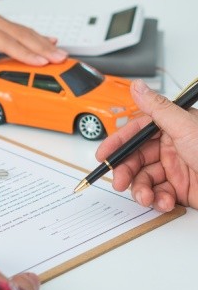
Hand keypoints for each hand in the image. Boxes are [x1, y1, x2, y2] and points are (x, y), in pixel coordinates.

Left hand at [0, 8, 67, 78]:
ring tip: (59, 53)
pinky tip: (50, 40)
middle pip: (21, 34)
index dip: (25, 53)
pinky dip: (38, 36)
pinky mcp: (2, 23)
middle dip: (42, 47)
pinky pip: (22, 29)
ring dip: (44, 43)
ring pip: (25, 31)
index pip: (7, 42)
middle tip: (59, 57)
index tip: (41, 62)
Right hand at [96, 80, 197, 211]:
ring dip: (141, 190)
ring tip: (146, 197)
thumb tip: (138, 87)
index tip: (103, 155)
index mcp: (172, 129)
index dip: (118, 143)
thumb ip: (158, 109)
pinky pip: (157, 194)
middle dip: (125, 171)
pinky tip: (163, 202)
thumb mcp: (186, 127)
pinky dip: (157, 200)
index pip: (136, 133)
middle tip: (119, 182)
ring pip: (144, 178)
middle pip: (136, 158)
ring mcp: (174, 169)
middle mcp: (171, 147)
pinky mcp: (178, 189)